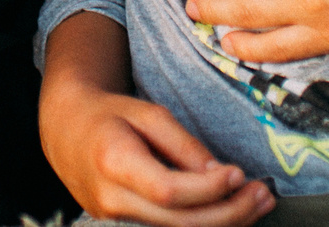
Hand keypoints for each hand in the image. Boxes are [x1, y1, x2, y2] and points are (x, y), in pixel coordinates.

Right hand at [42, 75, 272, 226]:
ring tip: (258, 202)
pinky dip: (204, 222)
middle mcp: (112, 198)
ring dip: (224, 221)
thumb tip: (222, 175)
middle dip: (229, 213)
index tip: (238, 174)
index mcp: (114, 162)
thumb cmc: (108, 114)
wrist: (65, 129)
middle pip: (179, 222)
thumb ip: (184, 145)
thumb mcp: (148, 114)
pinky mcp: (123, 223)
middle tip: (263, 194)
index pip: (169, 191)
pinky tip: (231, 209)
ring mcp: (115, 217)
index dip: (208, 189)